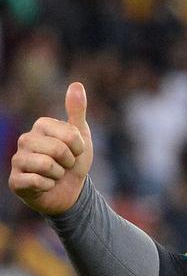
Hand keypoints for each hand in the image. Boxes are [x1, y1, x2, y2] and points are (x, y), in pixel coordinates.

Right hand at [8, 82, 93, 214]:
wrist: (71, 192)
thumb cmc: (74, 162)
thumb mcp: (81, 136)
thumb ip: (77, 111)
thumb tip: (76, 84)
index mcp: (41, 126)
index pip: (68, 134)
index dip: (78, 148)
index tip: (75, 152)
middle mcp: (25, 140)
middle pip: (58, 149)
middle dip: (69, 162)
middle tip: (65, 165)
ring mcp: (18, 160)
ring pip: (46, 165)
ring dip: (59, 175)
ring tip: (55, 175)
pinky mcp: (15, 181)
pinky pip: (37, 182)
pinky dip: (48, 186)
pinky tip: (46, 186)